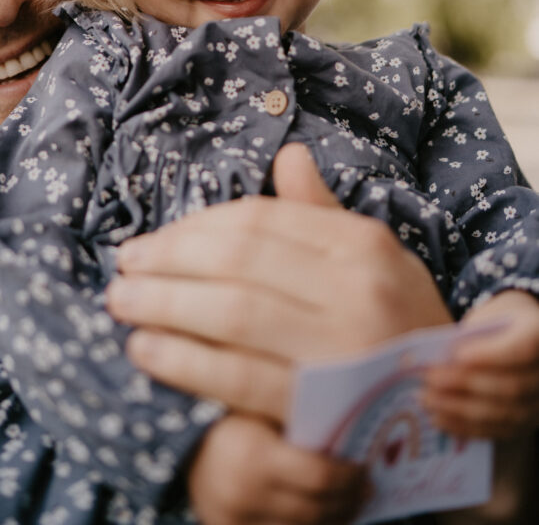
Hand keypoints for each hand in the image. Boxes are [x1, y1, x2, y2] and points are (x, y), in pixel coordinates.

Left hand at [106, 144, 450, 421]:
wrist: (441, 407)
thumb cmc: (394, 321)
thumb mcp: (375, 259)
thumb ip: (320, 212)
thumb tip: (288, 154)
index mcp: (362, 244)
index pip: (261, 221)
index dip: (197, 226)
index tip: (156, 235)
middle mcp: (356, 290)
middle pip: (240, 262)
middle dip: (169, 259)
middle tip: (124, 263)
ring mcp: (342, 349)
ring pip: (233, 314)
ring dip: (163, 304)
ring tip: (120, 300)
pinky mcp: (323, 407)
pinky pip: (239, 377)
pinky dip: (184, 361)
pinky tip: (145, 350)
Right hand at [188, 414, 366, 524]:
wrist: (180, 438)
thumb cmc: (226, 410)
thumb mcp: (259, 402)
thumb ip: (296, 413)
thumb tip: (352, 419)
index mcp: (255, 457)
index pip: (320, 477)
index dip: (349, 475)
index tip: (364, 465)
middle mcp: (245, 494)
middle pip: (316, 509)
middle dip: (348, 498)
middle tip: (365, 483)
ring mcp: (235, 520)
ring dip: (332, 516)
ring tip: (349, 499)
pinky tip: (320, 512)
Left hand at [422, 290, 538, 438]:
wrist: (516, 339)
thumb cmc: (494, 326)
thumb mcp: (485, 319)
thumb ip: (468, 338)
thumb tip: (435, 362)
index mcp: (538, 336)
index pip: (521, 350)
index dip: (490, 355)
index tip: (457, 355)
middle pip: (510, 386)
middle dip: (464, 384)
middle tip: (430, 379)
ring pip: (502, 413)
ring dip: (460, 409)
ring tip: (427, 400)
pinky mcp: (524, 425)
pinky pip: (496, 431)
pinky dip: (465, 427)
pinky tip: (438, 418)